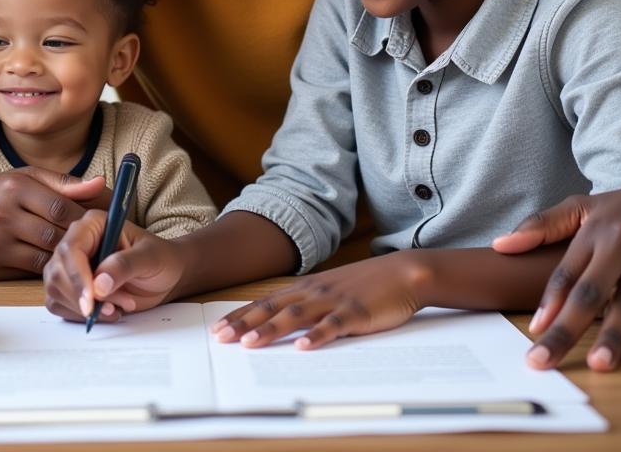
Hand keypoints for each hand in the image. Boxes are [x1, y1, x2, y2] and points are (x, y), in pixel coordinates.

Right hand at [0, 167, 109, 279]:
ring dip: (63, 260)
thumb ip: (64, 183)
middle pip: (53, 235)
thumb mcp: (29, 178)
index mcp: (15, 188)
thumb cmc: (1, 194)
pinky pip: (26, 274)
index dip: (83, 218)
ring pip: (42, 258)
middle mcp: (1, 215)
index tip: (97, 224)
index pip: (59, 207)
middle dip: (76, 242)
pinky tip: (55, 266)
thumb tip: (100, 183)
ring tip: (78, 256)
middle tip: (93, 245)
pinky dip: (44, 271)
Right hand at [43, 210, 185, 321]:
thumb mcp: (150, 258)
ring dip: (85, 308)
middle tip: (112, 307)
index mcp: (93, 225)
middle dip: (82, 297)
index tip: (90, 301)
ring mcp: (70, 265)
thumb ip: (125, 266)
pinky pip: (60, 305)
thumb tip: (99, 285)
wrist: (166, 275)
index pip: (70, 248)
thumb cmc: (160, 258)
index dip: (77, 276)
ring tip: (117, 307)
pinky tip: (107, 312)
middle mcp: (76, 242)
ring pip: (55, 291)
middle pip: (57, 272)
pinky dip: (80, 316)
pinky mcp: (70, 287)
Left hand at [211, 252, 427, 349]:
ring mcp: (333, 301)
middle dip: (244, 323)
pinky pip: (333, 326)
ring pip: (296, 316)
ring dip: (271, 329)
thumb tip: (281, 322)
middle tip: (221, 338)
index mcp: (304, 289)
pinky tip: (303, 347)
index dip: (240, 315)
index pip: (265, 302)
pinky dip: (317, 336)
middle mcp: (313, 293)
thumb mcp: (329, 291)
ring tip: (249, 343)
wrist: (402, 272)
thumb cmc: (365, 285)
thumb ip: (307, 304)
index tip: (218, 329)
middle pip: (272, 308)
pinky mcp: (355, 313)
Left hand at [492, 178, 620, 370]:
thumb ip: (541, 225)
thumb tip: (499, 245)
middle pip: (590, 294)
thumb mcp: (579, 206)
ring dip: (614, 335)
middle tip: (544, 359)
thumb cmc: (618, 208)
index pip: (566, 273)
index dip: (549, 302)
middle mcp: (620, 251)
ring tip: (597, 363)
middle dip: (567, 329)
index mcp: (594, 234)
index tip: (533, 330)